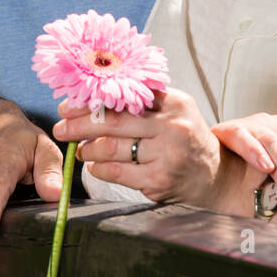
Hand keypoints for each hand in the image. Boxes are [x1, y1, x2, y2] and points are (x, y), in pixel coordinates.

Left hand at [56, 87, 238, 209]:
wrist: (214, 177)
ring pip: (112, 149)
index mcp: (175, 103)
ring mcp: (166, 156)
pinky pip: (117, 172)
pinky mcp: (159, 181)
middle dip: (80, 124)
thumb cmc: (186, 139)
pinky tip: (95, 166)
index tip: (70, 103)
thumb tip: (94, 96)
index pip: (125, 95)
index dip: (92, 99)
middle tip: (62, 127)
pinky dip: (100, 169)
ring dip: (88, 149)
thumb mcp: (175, 111)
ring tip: (81, 149)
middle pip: (114, 122)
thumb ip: (144, 100)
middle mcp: (172, 127)